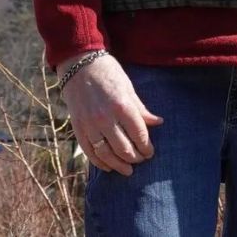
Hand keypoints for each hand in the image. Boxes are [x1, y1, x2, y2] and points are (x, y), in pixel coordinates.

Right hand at [58, 53, 163, 175]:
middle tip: (141, 160)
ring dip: (118, 165)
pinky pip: (89, 152)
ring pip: (106, 154)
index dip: (146, 147)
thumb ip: (141, 109)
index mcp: (122, 106)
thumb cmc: (109, 74)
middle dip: (135, 157)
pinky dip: (99, 162)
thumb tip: (158, 123)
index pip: (139, 134)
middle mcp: (105, 118)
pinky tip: (108, 167)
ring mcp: (90, 125)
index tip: (150, 153)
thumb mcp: (129, 88)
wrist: (79, 66)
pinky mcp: (78, 128)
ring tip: (128, 170)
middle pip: (123, 148)